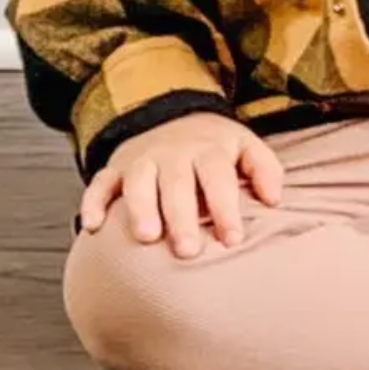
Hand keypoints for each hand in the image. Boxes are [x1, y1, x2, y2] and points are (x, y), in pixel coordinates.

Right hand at [79, 112, 283, 258]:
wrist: (174, 119)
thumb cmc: (215, 149)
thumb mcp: (245, 147)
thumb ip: (265, 169)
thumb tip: (274, 199)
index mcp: (208, 149)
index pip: (218, 177)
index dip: (225, 208)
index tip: (232, 240)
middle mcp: (173, 153)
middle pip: (177, 182)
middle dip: (182, 216)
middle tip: (188, 250)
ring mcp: (142, 160)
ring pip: (137, 180)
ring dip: (140, 207)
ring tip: (146, 237)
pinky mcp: (116, 169)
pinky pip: (100, 182)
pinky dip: (94, 201)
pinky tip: (95, 226)